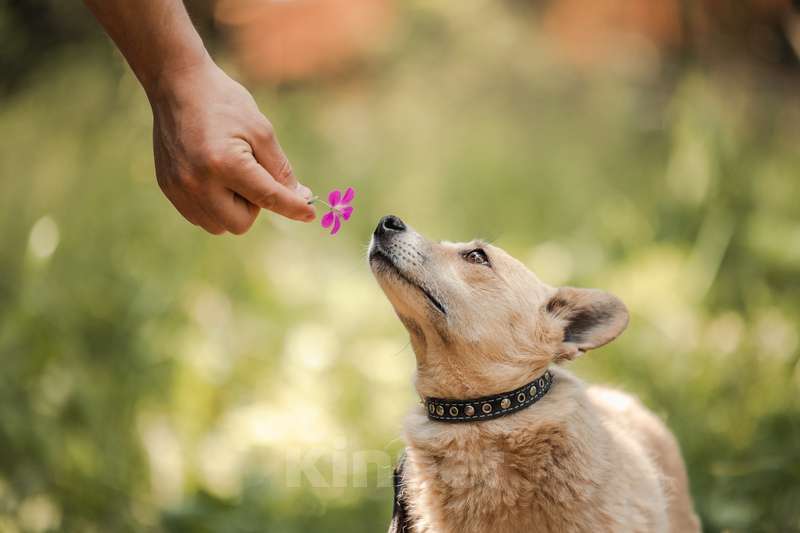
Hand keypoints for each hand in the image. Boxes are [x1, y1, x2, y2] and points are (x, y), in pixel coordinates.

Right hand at [148, 61, 314, 233]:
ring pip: (219, 226)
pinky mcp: (168, 188)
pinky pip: (200, 217)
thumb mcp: (261, 131)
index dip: (292, 207)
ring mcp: (179, 188)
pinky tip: (213, 178)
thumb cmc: (225, 103)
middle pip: (240, 224)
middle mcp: (197, 182)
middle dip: (253, 206)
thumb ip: (281, 170)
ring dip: (232, 209)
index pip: (268, 197)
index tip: (309, 214)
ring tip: (229, 174)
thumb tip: (301, 197)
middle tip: (251, 174)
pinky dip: (214, 206)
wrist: (178, 85)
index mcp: (225, 164)